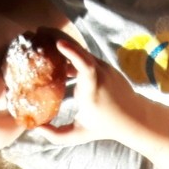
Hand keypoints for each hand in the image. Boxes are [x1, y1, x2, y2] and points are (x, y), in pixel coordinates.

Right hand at [25, 34, 141, 146]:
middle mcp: (99, 76)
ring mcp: (103, 68)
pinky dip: (70, 49)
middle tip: (37, 32)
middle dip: (59, 38)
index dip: (73, 53)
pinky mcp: (103, 65)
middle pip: (80, 51)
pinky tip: (54, 48)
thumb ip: (56, 136)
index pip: (86, 67)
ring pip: (81, 50)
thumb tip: (35, 128)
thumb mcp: (79, 134)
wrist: (133, 116)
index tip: (59, 44)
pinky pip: (84, 53)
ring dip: (62, 41)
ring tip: (41, 36)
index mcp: (92, 91)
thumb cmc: (104, 127)